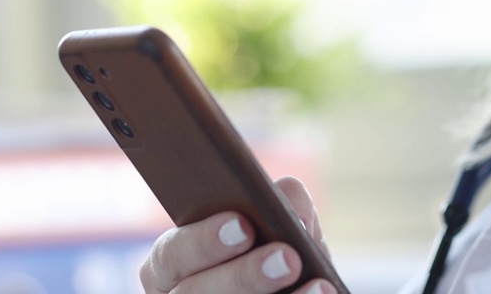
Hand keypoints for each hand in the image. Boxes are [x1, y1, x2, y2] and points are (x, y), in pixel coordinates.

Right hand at [140, 177, 336, 293]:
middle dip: (244, 275)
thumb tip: (295, 214)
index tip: (243, 225)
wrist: (297, 290)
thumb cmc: (280, 255)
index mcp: (172, 267)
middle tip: (288, 257)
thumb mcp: (283, 227)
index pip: (170, 255)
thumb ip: (284, 205)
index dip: (203, 241)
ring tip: (319, 285)